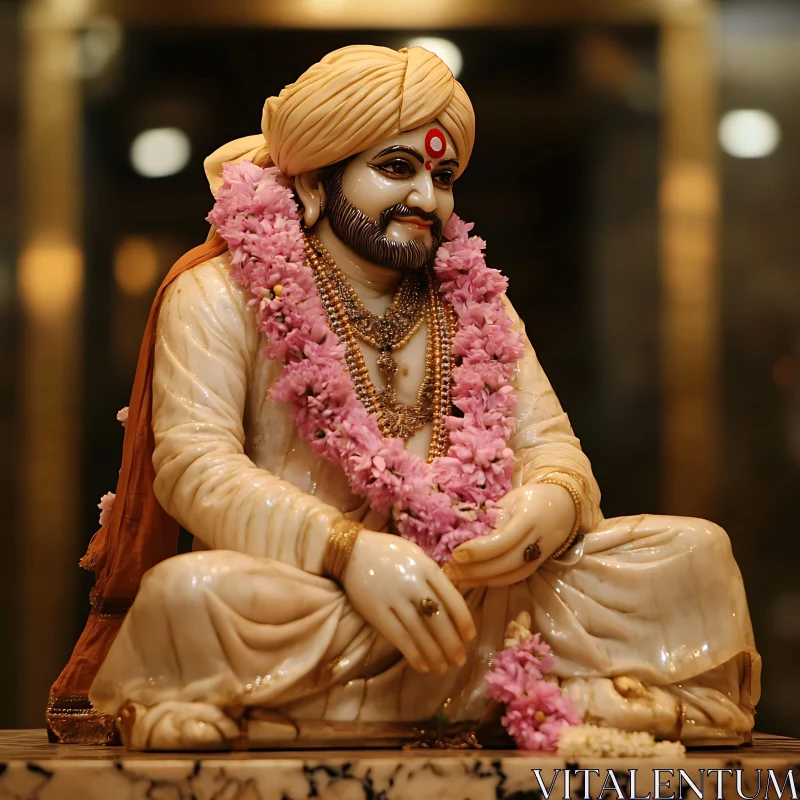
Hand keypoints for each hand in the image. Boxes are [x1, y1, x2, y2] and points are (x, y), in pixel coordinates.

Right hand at [342, 530, 475, 673]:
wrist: (350, 550)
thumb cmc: (388, 553)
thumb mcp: (415, 556)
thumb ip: (433, 576)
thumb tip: (452, 604)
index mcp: (426, 567)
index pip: (452, 599)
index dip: (463, 621)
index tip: (470, 637)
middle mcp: (413, 583)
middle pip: (438, 619)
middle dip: (452, 643)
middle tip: (459, 660)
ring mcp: (394, 598)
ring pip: (420, 632)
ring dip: (435, 653)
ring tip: (443, 667)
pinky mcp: (376, 612)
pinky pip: (399, 637)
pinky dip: (414, 654)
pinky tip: (423, 665)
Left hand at [445, 483, 575, 588]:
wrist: (565, 507)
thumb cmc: (531, 498)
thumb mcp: (512, 498)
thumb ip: (491, 515)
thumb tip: (460, 531)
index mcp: (530, 517)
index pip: (503, 540)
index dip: (479, 551)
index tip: (456, 553)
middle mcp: (538, 539)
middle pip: (506, 563)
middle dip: (475, 570)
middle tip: (450, 570)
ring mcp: (541, 556)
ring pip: (510, 575)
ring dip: (480, 580)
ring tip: (455, 579)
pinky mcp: (538, 567)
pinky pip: (514, 578)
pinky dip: (492, 582)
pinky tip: (473, 581)